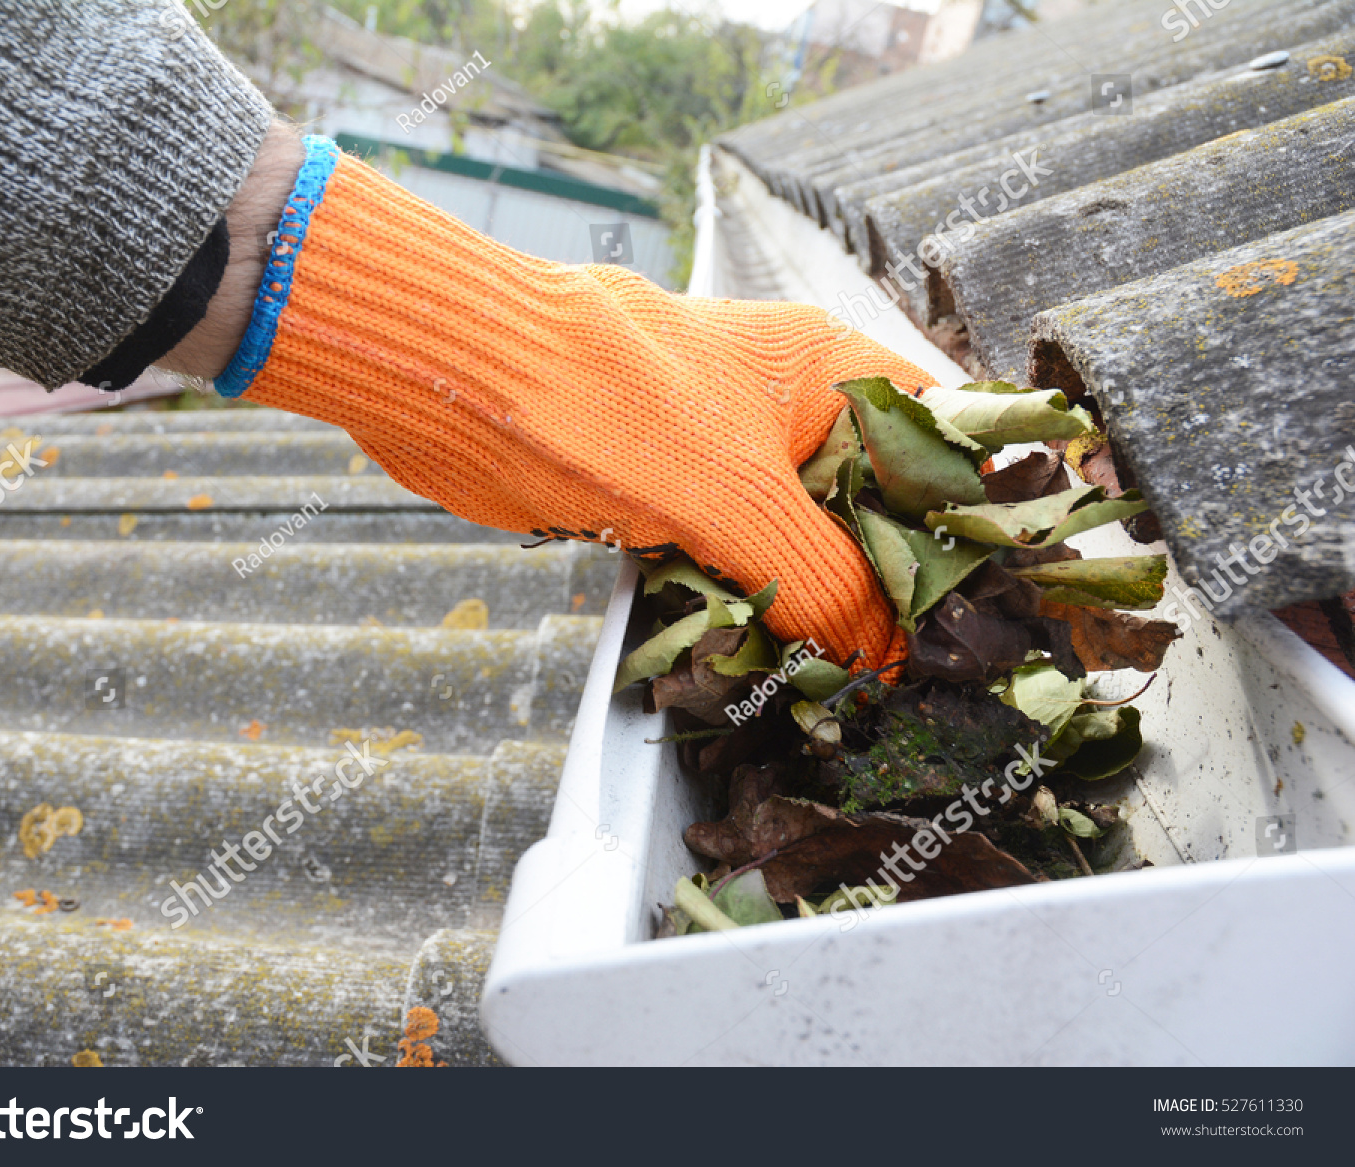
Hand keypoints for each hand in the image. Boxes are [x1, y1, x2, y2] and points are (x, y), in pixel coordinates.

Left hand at [195, 133, 935, 668]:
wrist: (461, 383)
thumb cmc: (604, 405)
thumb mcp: (737, 501)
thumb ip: (820, 578)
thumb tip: (881, 654)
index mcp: (832, 373)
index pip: (946, 440)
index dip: (976, 518)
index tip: (995, 603)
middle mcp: (793, 410)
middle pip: (877, 505)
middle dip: (896, 583)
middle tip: (926, 670)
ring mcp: (732, 456)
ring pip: (805, 542)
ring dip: (822, 608)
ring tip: (859, 685)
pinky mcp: (675, 498)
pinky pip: (738, 563)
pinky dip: (753, 611)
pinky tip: (772, 666)